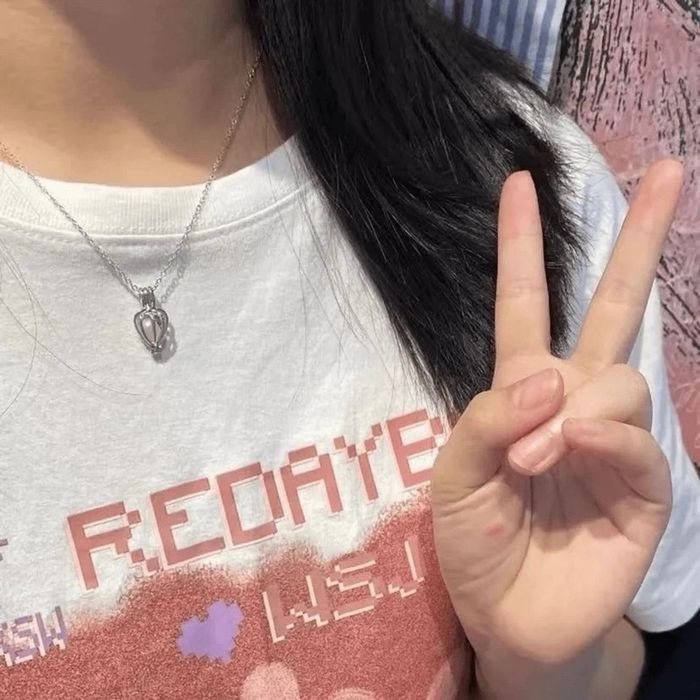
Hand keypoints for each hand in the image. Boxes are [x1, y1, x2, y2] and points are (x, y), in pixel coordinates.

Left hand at [431, 161, 682, 665]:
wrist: (509, 616)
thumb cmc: (474, 542)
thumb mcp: (453, 475)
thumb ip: (487, 419)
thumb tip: (550, 379)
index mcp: (522, 388)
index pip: (525, 302)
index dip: (522, 245)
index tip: (520, 184)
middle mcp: (573, 400)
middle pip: (613, 305)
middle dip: (640, 238)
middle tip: (671, 170)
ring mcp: (612, 438)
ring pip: (619, 376)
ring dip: (574, 409)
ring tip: (536, 458)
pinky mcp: (644, 482)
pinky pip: (636, 437)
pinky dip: (602, 440)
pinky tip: (575, 454)